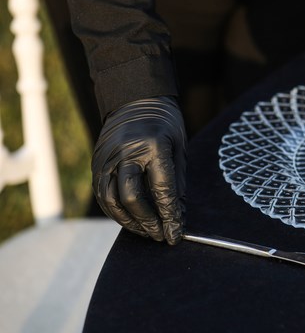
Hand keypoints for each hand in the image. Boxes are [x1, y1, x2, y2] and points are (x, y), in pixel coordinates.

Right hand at [92, 96, 186, 243]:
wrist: (134, 97)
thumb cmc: (164, 122)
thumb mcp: (179, 147)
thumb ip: (177, 182)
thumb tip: (178, 215)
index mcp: (153, 146)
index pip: (162, 190)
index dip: (170, 216)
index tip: (176, 234)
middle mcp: (126, 152)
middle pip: (132, 198)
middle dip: (149, 222)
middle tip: (162, 235)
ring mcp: (107, 158)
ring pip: (112, 200)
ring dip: (129, 222)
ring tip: (147, 232)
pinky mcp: (96, 163)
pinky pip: (102, 194)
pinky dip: (115, 211)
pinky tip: (130, 220)